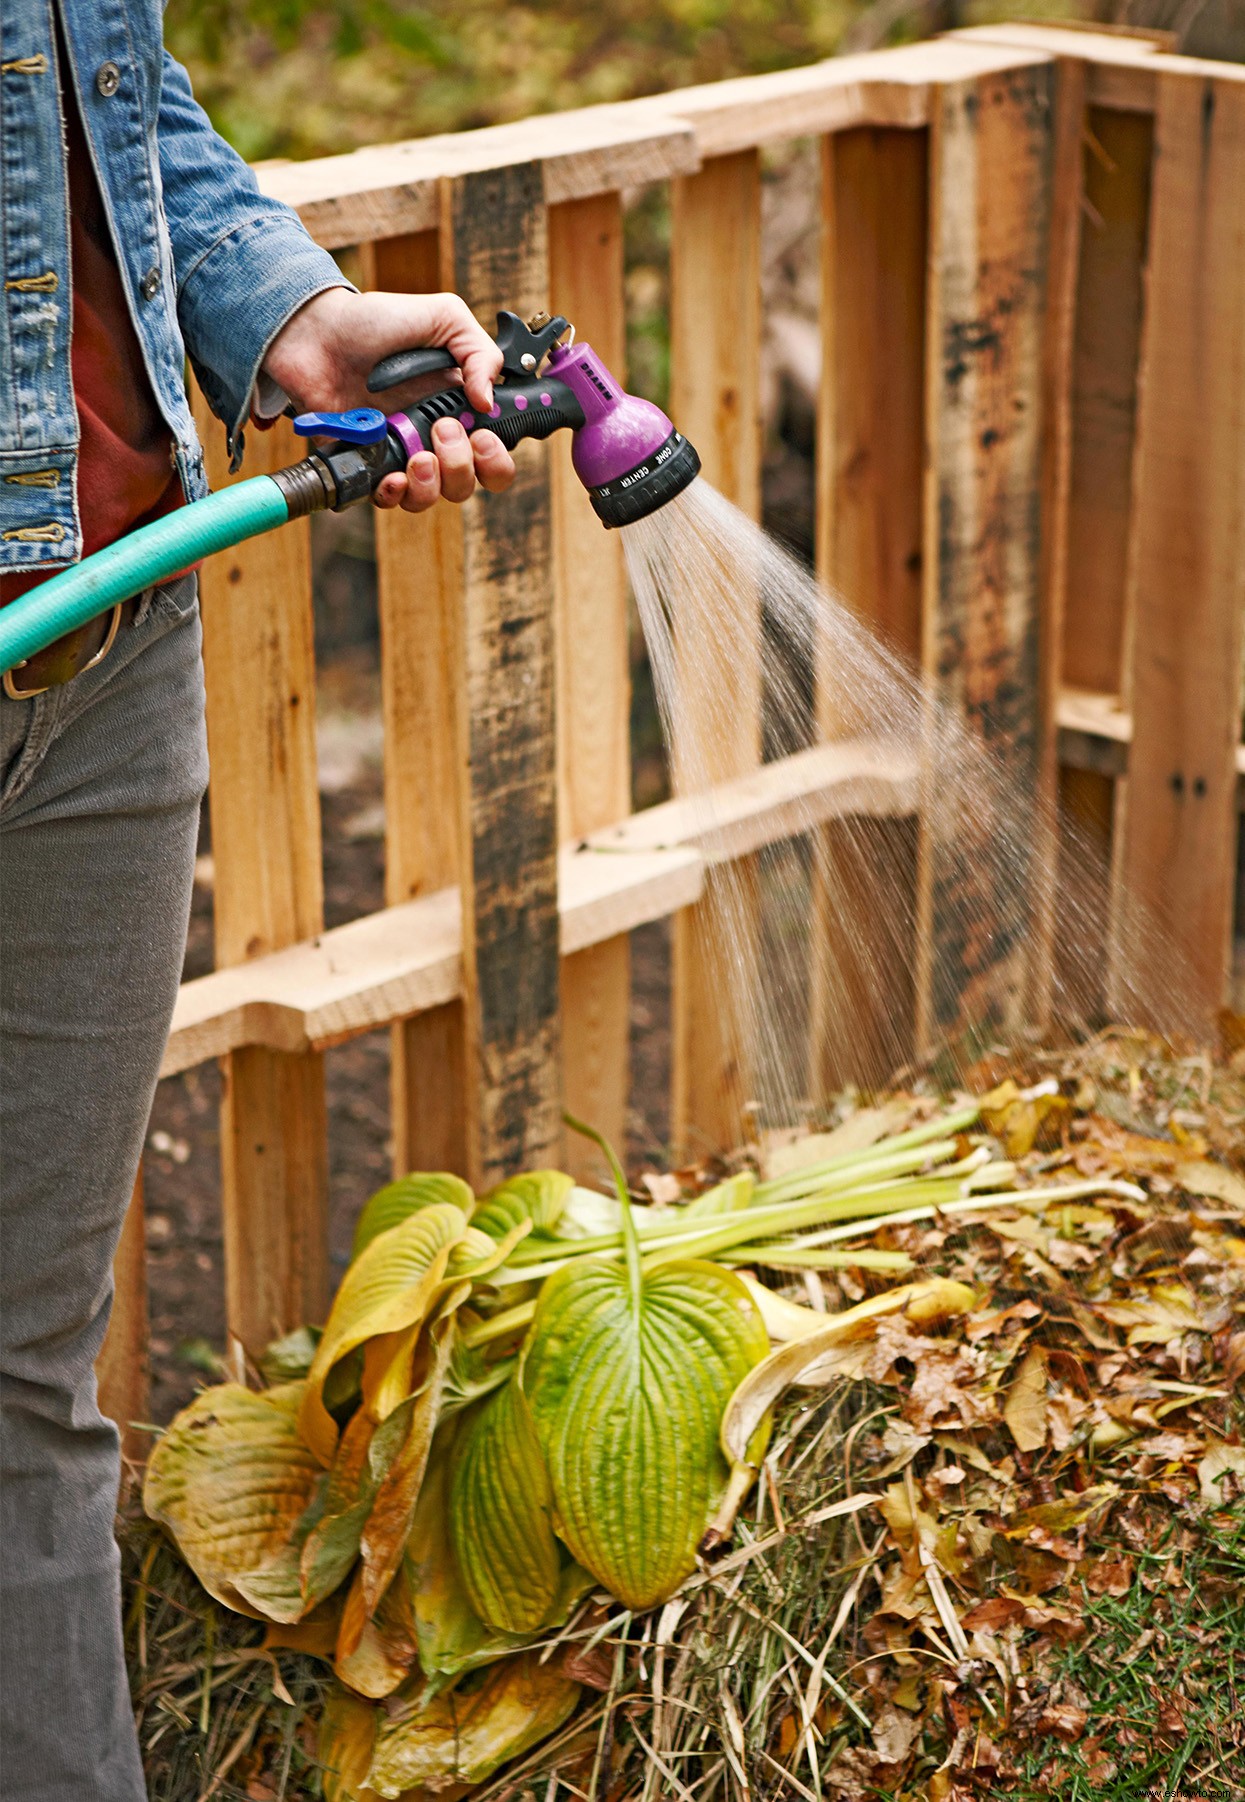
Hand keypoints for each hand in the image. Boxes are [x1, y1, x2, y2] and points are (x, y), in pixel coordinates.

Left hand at [263, 287, 516, 512]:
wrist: (316, 332)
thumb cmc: (376, 321)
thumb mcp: (444, 317)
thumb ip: (480, 353)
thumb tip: (488, 402)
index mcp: (458, 407)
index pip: (493, 453)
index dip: (496, 457)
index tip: (482, 437)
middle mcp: (432, 436)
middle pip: (468, 483)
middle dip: (464, 467)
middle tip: (442, 430)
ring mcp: (399, 453)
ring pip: (433, 497)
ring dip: (432, 484)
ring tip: (416, 456)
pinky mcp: (367, 464)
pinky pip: (390, 500)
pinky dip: (395, 494)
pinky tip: (390, 476)